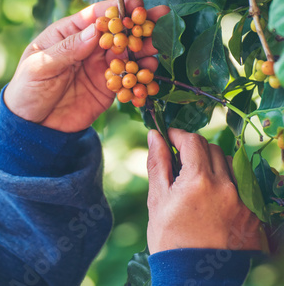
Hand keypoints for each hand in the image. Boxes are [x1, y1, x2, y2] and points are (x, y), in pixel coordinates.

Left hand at [4, 0, 168, 131]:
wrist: (32, 127)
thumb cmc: (27, 89)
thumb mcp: (41, 65)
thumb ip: (68, 48)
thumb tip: (97, 29)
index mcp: (70, 33)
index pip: (97, 15)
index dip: (118, 9)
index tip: (137, 5)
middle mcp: (89, 46)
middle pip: (119, 31)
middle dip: (140, 24)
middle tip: (162, 17)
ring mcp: (101, 66)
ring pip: (128, 53)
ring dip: (145, 48)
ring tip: (160, 44)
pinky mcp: (109, 88)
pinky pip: (128, 78)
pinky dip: (141, 76)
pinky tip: (150, 71)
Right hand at [147, 128, 263, 252]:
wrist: (193, 279)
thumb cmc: (170, 240)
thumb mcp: (157, 200)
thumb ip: (158, 163)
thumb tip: (154, 135)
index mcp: (198, 181)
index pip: (192, 141)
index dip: (178, 135)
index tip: (169, 138)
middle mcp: (225, 187)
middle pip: (211, 149)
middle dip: (194, 149)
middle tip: (181, 161)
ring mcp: (242, 201)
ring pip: (228, 164)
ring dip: (213, 165)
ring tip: (198, 182)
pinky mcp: (252, 214)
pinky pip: (241, 184)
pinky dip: (227, 182)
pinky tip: (214, 197)